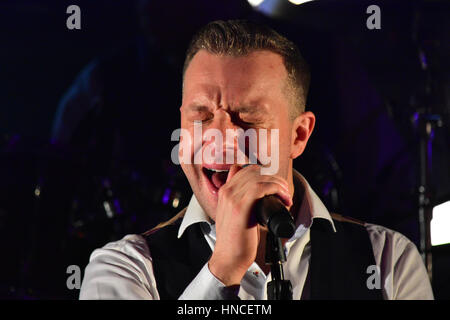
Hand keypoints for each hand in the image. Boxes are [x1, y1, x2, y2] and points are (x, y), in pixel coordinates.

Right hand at [208, 164, 291, 285]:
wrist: (228, 258)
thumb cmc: (235, 241)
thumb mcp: (234, 215)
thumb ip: (242, 202)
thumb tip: (262, 197)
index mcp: (224, 192)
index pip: (243, 169)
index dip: (262, 174)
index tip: (274, 185)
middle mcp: (226, 192)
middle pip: (253, 171)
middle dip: (273, 178)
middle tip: (283, 191)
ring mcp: (232, 198)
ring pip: (259, 178)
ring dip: (277, 184)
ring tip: (285, 196)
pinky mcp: (241, 207)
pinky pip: (261, 187)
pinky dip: (276, 189)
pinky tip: (283, 199)